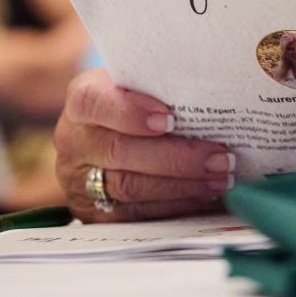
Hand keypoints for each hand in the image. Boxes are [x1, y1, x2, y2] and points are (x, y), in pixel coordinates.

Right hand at [55, 69, 234, 221]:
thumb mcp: (139, 83)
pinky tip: (204, 195)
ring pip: (131, 187)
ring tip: (220, 178)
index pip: (94, 103)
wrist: (108, 133)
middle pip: (121, 152)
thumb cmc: (135, 102)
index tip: (168, 119)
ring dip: (183, 185)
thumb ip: (162, 86)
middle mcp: (74, 141)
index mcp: (82, 100)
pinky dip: (176, 205)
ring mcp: (80, 181)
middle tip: (220, 158)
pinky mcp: (94, 212)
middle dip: (177, 158)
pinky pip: (137, 213)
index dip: (129, 111)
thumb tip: (214, 93)